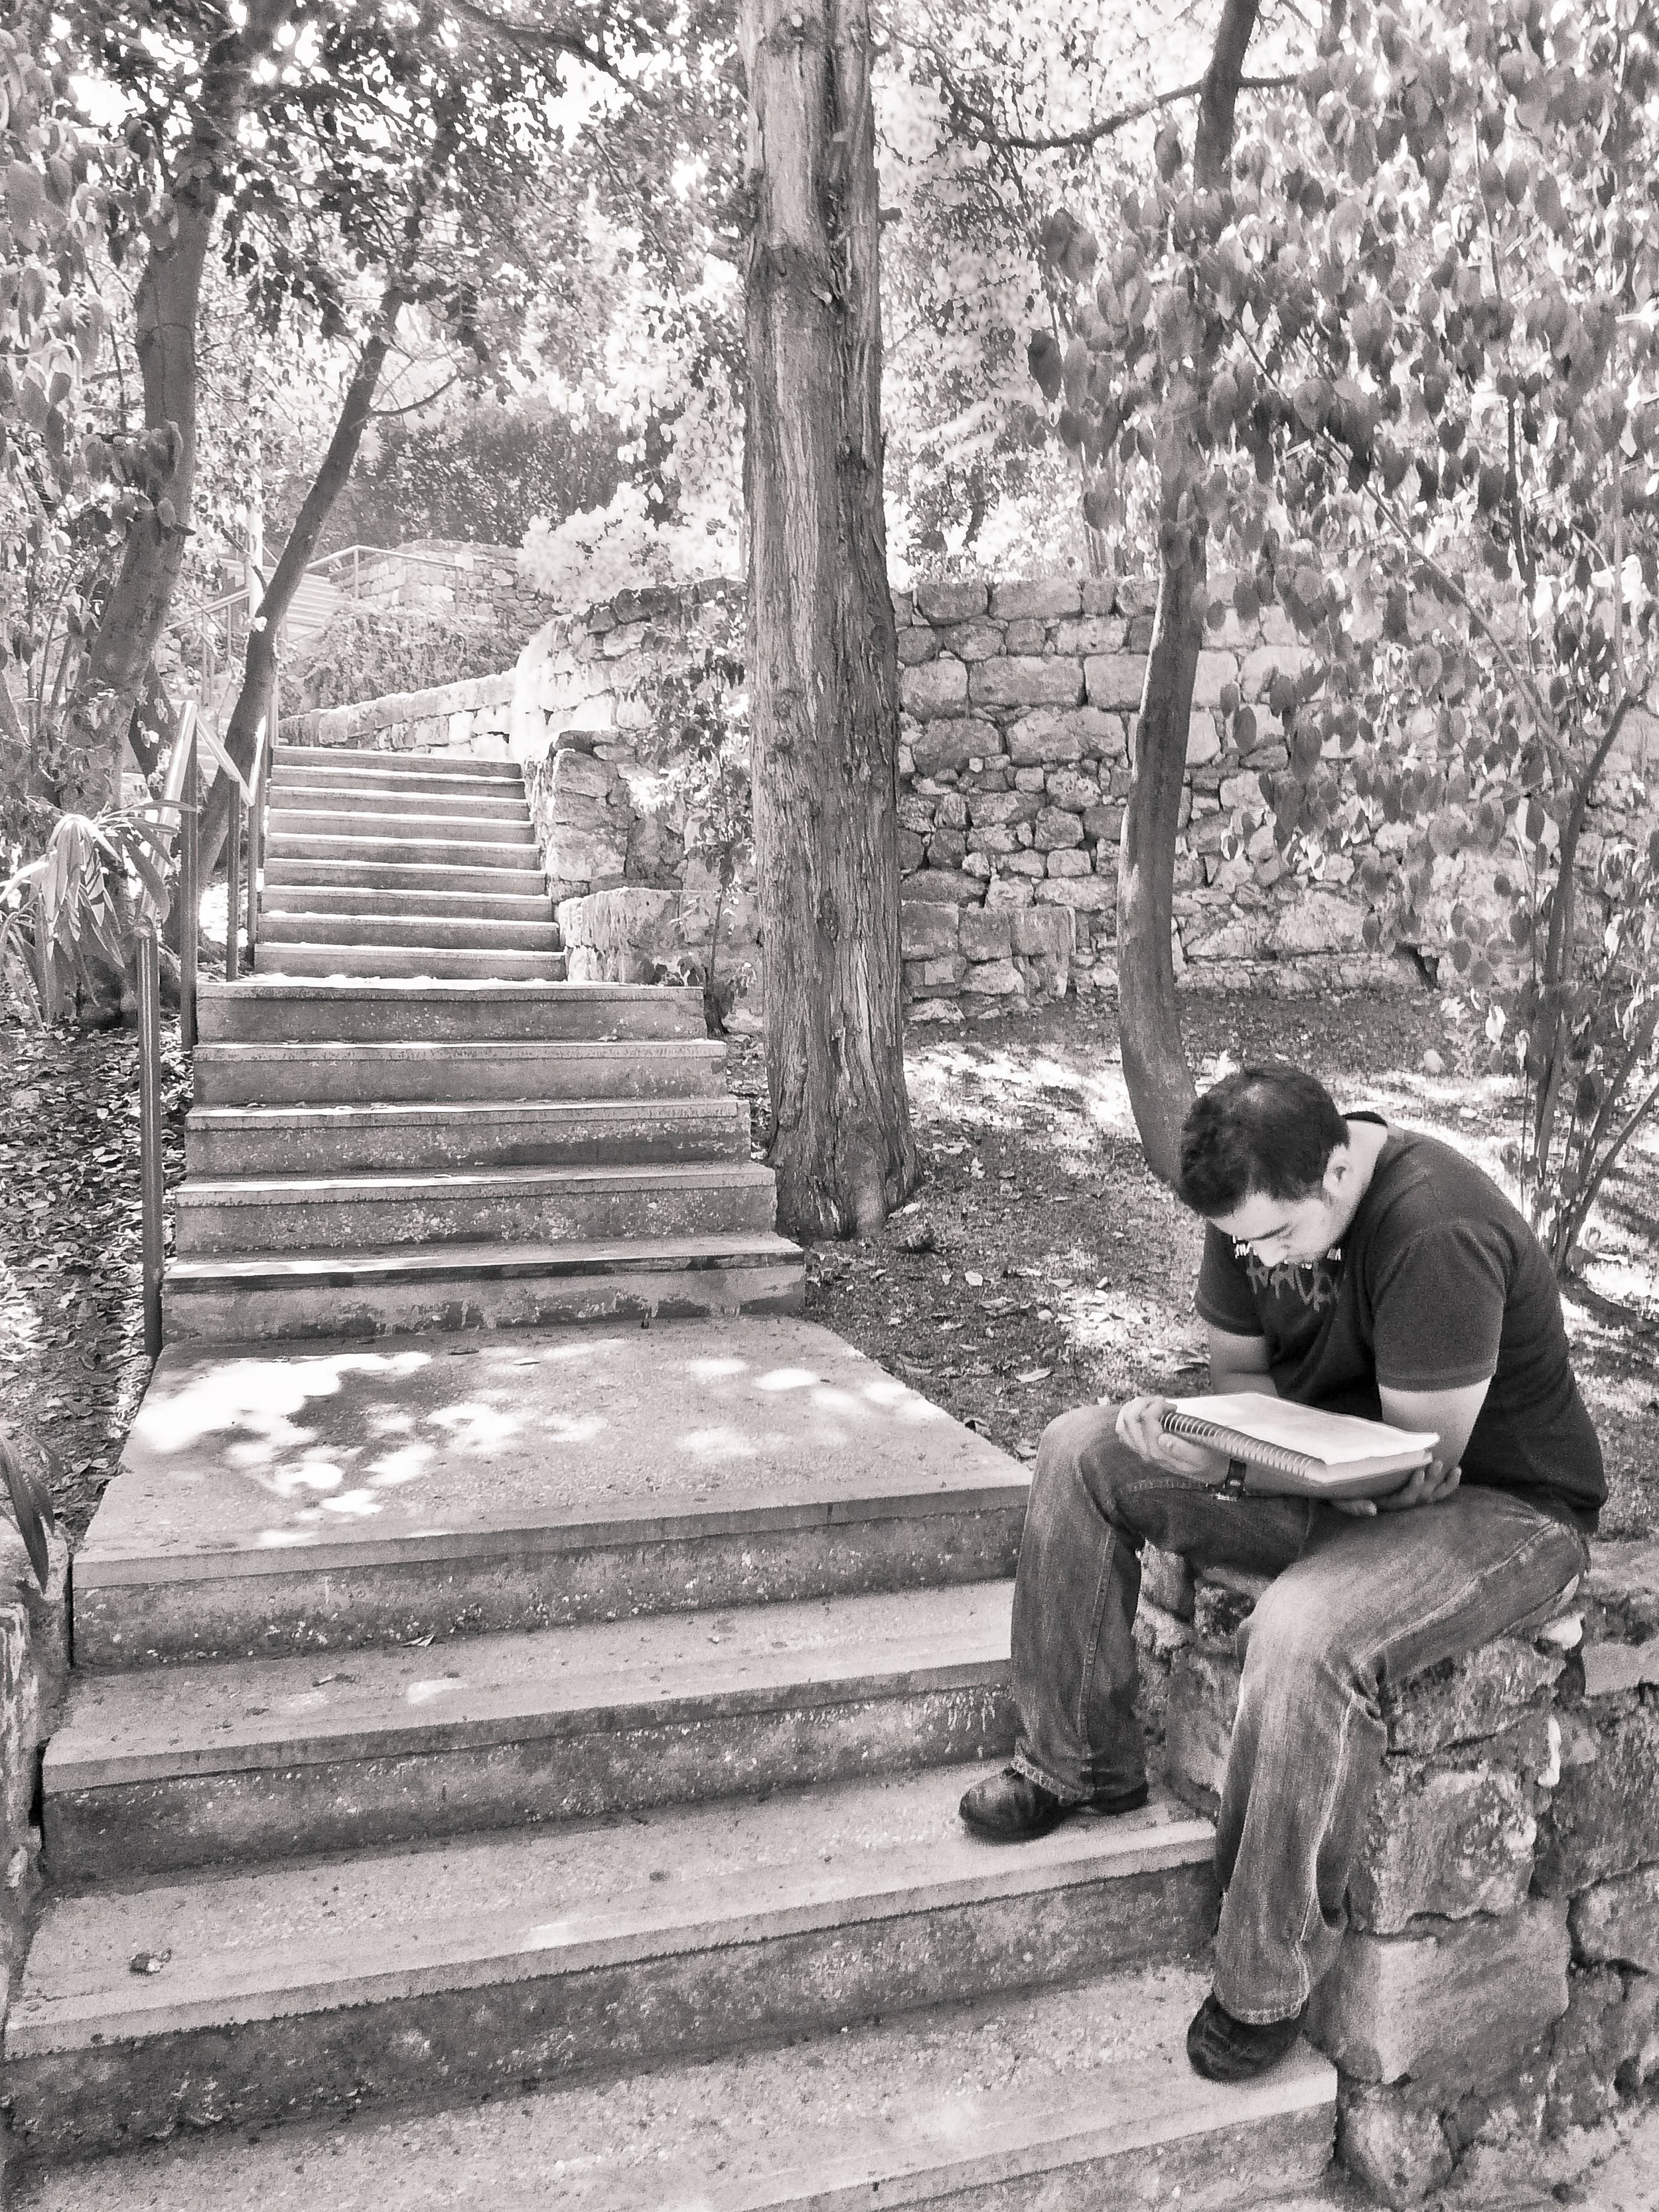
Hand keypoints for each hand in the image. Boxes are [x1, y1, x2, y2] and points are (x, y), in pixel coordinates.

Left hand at [1115, 1394, 1228, 1481]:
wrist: (1209, 1471)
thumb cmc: (1206, 1461)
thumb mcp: (1200, 1456)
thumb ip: (1181, 1449)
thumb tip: (1163, 1439)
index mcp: (1159, 1452)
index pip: (1146, 1419)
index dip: (1157, 1405)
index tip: (1171, 1405)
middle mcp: (1146, 1452)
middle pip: (1130, 1419)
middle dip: (1143, 1402)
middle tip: (1160, 1400)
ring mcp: (1142, 1450)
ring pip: (1123, 1424)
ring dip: (1133, 1407)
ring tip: (1150, 1402)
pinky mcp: (1142, 1448)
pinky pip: (1124, 1431)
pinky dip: (1129, 1417)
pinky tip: (1141, 1411)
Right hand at [1334, 1459, 1462, 1517]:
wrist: (1343, 1485)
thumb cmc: (1342, 1491)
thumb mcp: (1342, 1500)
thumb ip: (1354, 1506)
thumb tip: (1372, 1510)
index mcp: (1386, 1505)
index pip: (1404, 1500)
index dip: (1413, 1487)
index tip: (1417, 1471)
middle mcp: (1401, 1504)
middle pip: (1421, 1497)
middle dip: (1431, 1481)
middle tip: (1436, 1462)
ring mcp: (1411, 1498)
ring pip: (1433, 1496)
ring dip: (1444, 1484)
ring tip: (1453, 1468)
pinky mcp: (1416, 1490)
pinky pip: (1436, 1491)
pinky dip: (1447, 1483)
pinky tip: (1457, 1471)